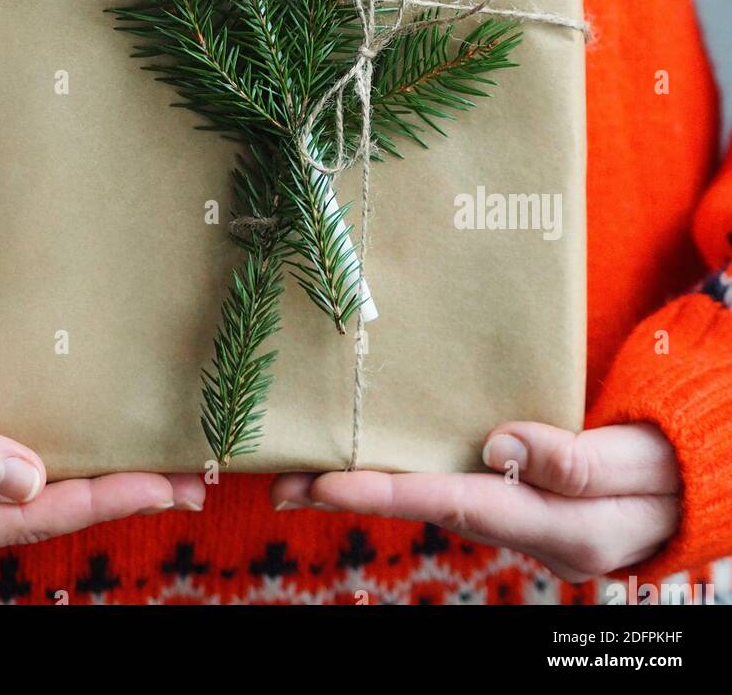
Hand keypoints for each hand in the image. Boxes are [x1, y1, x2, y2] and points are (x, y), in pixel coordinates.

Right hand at [0, 410, 204, 570]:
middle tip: (181, 477)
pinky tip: (74, 437)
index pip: (39, 515)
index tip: (169, 483)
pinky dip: (47, 458)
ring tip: (144, 458)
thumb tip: (35, 481)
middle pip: (44, 511)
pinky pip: (3, 466)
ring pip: (27, 492)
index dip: (107, 496)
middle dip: (114, 492)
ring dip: (85, 476)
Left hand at [271, 421, 679, 581]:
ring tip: (304, 472)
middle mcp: (525, 530)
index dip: (387, 493)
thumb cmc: (670, 468)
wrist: (692, 490)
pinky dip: (404, 479)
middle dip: (352, 496)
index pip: (456, 504)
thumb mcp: (638, 464)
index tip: (327, 484)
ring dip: (368, 488)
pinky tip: (374, 463)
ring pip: (430, 501)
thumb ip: (576, 459)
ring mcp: (518, 519)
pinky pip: (450, 488)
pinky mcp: (516, 498)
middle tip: (283, 481)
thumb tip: (498, 443)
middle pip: (425, 508)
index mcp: (554, 524)